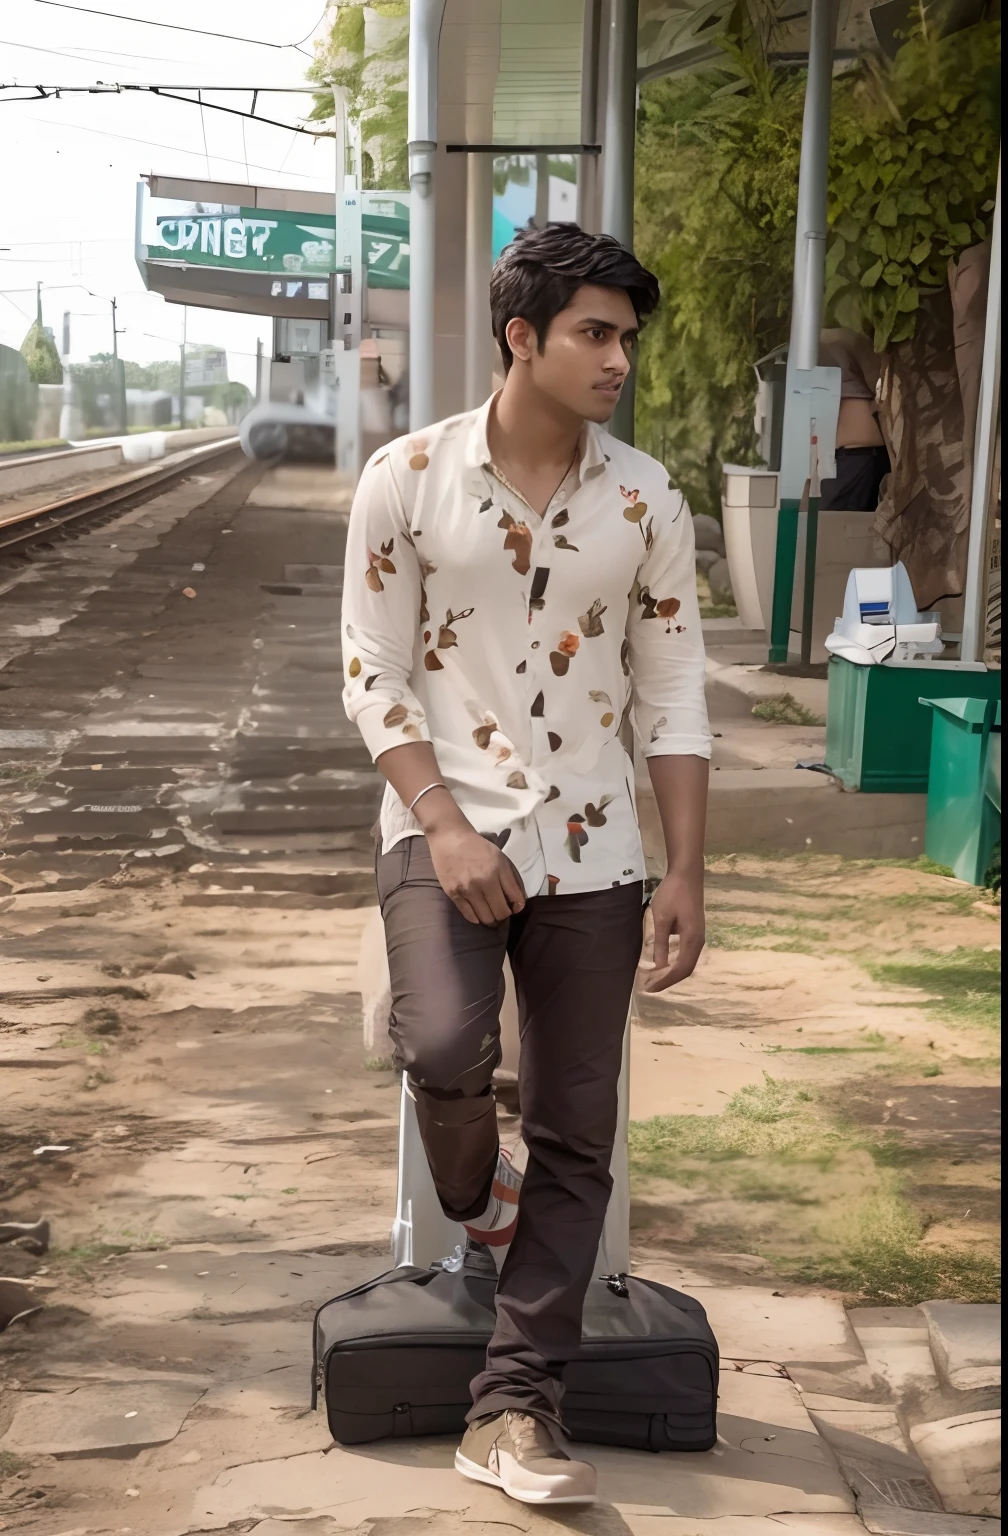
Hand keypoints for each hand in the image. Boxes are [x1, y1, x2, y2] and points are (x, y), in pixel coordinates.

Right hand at [427, 824, 525, 925]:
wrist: (450, 838)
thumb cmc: (478, 847)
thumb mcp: (500, 857)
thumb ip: (511, 878)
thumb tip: (517, 902)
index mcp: (499, 869)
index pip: (516, 899)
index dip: (517, 906)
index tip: (514, 906)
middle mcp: (484, 881)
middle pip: (501, 912)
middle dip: (504, 914)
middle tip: (501, 911)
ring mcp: (467, 889)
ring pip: (486, 918)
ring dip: (491, 919)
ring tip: (490, 913)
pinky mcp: (453, 894)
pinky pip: (469, 916)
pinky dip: (477, 918)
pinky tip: (478, 912)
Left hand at [642, 867, 704, 991]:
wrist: (687, 874)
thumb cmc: (673, 894)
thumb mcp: (661, 919)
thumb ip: (660, 943)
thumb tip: (657, 967)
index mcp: (692, 939)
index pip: (680, 969)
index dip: (665, 981)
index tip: (649, 988)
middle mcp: (698, 941)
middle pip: (686, 969)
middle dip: (668, 980)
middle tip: (650, 987)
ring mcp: (698, 936)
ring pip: (687, 962)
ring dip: (672, 972)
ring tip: (655, 979)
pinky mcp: (694, 931)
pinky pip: (686, 954)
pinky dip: (676, 962)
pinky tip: (664, 963)